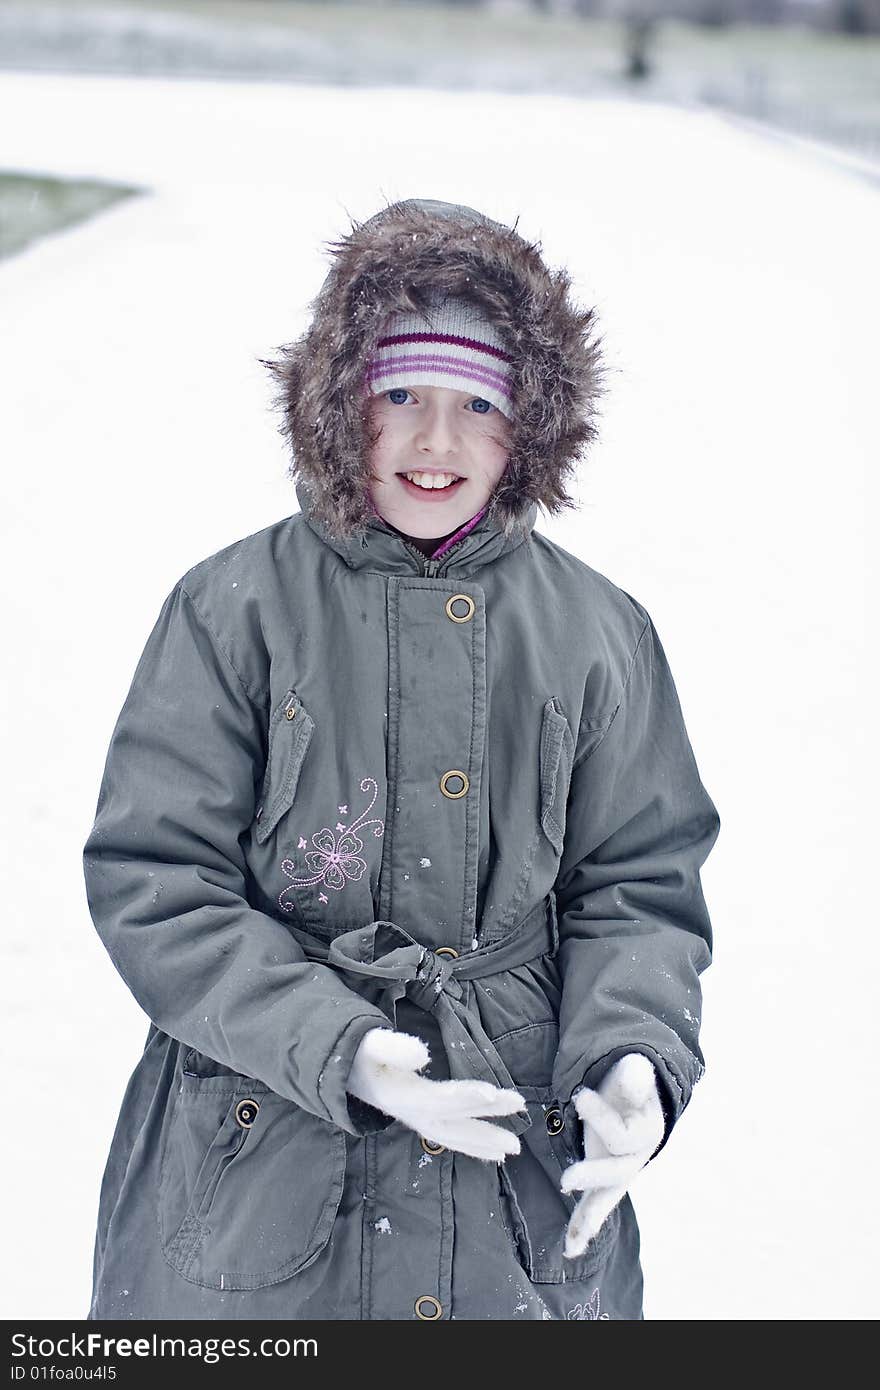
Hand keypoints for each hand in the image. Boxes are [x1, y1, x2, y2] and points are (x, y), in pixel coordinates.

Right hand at [347, 1027, 525, 1161]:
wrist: (341, 1072)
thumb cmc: (359, 1054)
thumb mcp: (369, 1044)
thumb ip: (393, 1046)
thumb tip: (421, 1053)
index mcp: (401, 1095)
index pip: (438, 1098)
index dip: (465, 1096)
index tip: (492, 1092)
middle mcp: (412, 1114)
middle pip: (454, 1119)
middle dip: (486, 1116)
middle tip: (519, 1106)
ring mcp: (417, 1120)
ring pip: (454, 1135)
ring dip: (484, 1139)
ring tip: (514, 1148)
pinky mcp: (422, 1119)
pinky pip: (450, 1137)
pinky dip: (472, 1145)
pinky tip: (495, 1153)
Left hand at [560, 1053, 664, 1258]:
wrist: (632, 1098)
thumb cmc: (630, 1083)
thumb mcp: (633, 1074)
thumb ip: (635, 1074)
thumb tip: (635, 1069)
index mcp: (646, 1133)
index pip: (621, 1134)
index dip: (600, 1117)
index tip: (579, 1095)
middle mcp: (635, 1159)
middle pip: (615, 1172)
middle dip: (591, 1176)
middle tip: (566, 1179)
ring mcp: (619, 1173)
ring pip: (606, 1199)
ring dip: (589, 1218)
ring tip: (573, 1243)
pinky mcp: (602, 1180)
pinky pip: (595, 1207)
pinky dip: (583, 1228)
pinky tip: (570, 1250)